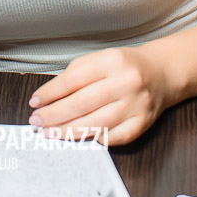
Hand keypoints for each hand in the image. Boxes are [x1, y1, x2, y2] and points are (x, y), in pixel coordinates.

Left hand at [26, 46, 170, 145]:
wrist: (161, 73)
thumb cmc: (124, 66)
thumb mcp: (100, 58)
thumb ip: (75, 74)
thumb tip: (48, 97)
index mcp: (112, 60)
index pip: (73, 79)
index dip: (51, 92)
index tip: (35, 101)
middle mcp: (126, 82)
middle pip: (83, 103)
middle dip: (55, 114)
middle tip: (37, 121)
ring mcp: (136, 104)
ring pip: (96, 123)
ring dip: (69, 130)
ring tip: (50, 132)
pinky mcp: (143, 123)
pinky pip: (114, 137)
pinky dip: (95, 139)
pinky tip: (80, 137)